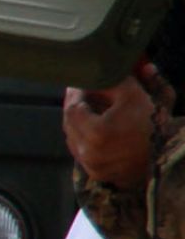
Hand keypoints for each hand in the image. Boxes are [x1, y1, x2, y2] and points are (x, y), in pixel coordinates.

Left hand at [64, 66, 161, 188]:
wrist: (169, 159)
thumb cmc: (156, 126)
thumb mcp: (139, 96)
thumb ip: (121, 79)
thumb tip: (114, 64)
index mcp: (97, 132)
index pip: (72, 108)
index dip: (74, 94)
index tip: (78, 83)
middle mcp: (89, 152)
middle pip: (69, 124)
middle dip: (75, 107)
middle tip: (81, 94)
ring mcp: (91, 165)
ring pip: (73, 139)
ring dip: (77, 123)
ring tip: (88, 109)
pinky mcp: (97, 174)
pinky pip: (81, 153)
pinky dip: (84, 139)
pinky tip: (93, 127)